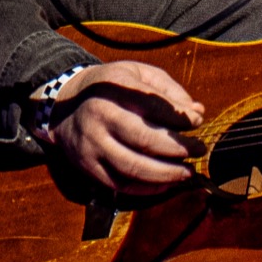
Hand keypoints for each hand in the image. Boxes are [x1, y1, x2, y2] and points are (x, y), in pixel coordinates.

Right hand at [44, 61, 206, 193]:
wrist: (62, 105)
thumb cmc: (112, 88)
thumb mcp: (138, 74)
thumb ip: (169, 90)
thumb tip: (197, 113)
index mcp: (114, 87)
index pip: (154, 104)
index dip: (181, 117)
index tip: (198, 122)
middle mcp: (100, 115)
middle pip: (146, 139)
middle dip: (180, 148)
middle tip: (199, 150)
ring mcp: (91, 143)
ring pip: (134, 167)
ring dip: (167, 173)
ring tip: (187, 172)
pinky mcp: (87, 166)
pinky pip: (121, 184)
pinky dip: (148, 188)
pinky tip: (167, 182)